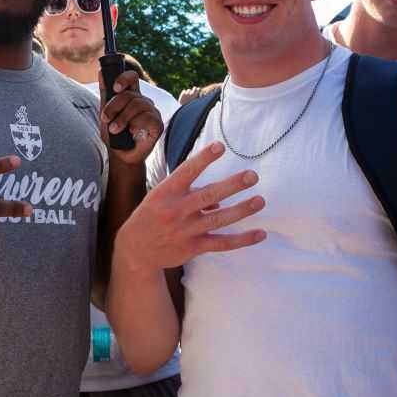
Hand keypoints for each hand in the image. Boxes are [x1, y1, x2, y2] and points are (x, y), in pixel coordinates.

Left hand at [101, 70, 162, 164]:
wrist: (120, 155)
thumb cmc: (113, 135)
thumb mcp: (105, 112)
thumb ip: (105, 93)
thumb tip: (101, 71)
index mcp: (132, 96)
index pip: (132, 77)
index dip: (124, 78)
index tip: (115, 88)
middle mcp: (143, 102)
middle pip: (130, 94)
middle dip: (114, 107)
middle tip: (106, 119)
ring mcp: (152, 112)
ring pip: (138, 105)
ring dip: (123, 119)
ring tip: (116, 129)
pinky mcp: (158, 125)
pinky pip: (148, 118)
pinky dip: (137, 124)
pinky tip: (132, 132)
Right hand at [116, 141, 265, 271]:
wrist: (136, 250)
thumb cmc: (152, 216)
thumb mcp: (162, 197)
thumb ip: (190, 193)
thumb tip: (221, 199)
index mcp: (166, 192)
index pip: (187, 171)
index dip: (203, 159)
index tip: (220, 146)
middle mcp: (177, 210)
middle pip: (209, 195)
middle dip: (232, 185)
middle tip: (252, 176)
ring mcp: (186, 230)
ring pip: (219, 219)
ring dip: (242, 210)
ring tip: (260, 200)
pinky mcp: (193, 248)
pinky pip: (222, 244)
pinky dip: (242, 240)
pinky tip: (260, 233)